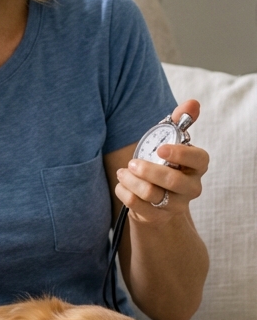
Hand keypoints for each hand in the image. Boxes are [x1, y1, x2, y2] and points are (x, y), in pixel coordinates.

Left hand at [115, 100, 208, 223]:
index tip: (160, 148)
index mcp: (197, 165)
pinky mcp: (158, 217)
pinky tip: (121, 184)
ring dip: (132, 181)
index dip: (180, 154)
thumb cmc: (163, 162)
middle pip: (172, 181)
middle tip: (132, 163)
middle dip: (148, 170)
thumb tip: (193, 103)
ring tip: (123, 172)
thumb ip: (179, 121)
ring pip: (152, 194)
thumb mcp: (169, 140)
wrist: (154, 196)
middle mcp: (191, 187)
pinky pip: (138, 206)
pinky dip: (125, 193)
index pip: (199, 159)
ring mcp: (176, 205)